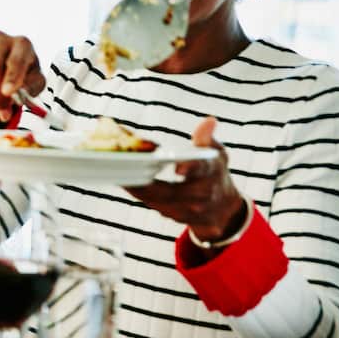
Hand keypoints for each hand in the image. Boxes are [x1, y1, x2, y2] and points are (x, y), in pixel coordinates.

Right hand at [0, 31, 45, 126]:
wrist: (7, 67)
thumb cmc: (25, 74)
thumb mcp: (35, 82)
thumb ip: (31, 87)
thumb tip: (18, 94)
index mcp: (22, 44)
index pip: (15, 60)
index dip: (11, 77)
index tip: (8, 92)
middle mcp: (0, 39)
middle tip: (4, 113)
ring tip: (0, 99)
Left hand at [125, 116, 246, 241]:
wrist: (222, 209)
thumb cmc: (214, 173)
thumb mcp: (216, 153)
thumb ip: (207, 138)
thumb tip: (209, 120)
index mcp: (211, 173)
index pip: (201, 169)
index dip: (189, 168)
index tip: (177, 168)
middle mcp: (201, 195)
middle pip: (170, 190)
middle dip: (145, 179)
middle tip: (124, 166)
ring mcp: (188, 210)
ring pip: (156, 199)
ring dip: (135, 186)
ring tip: (116, 172)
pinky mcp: (175, 217)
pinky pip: (152, 204)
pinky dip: (138, 192)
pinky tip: (122, 180)